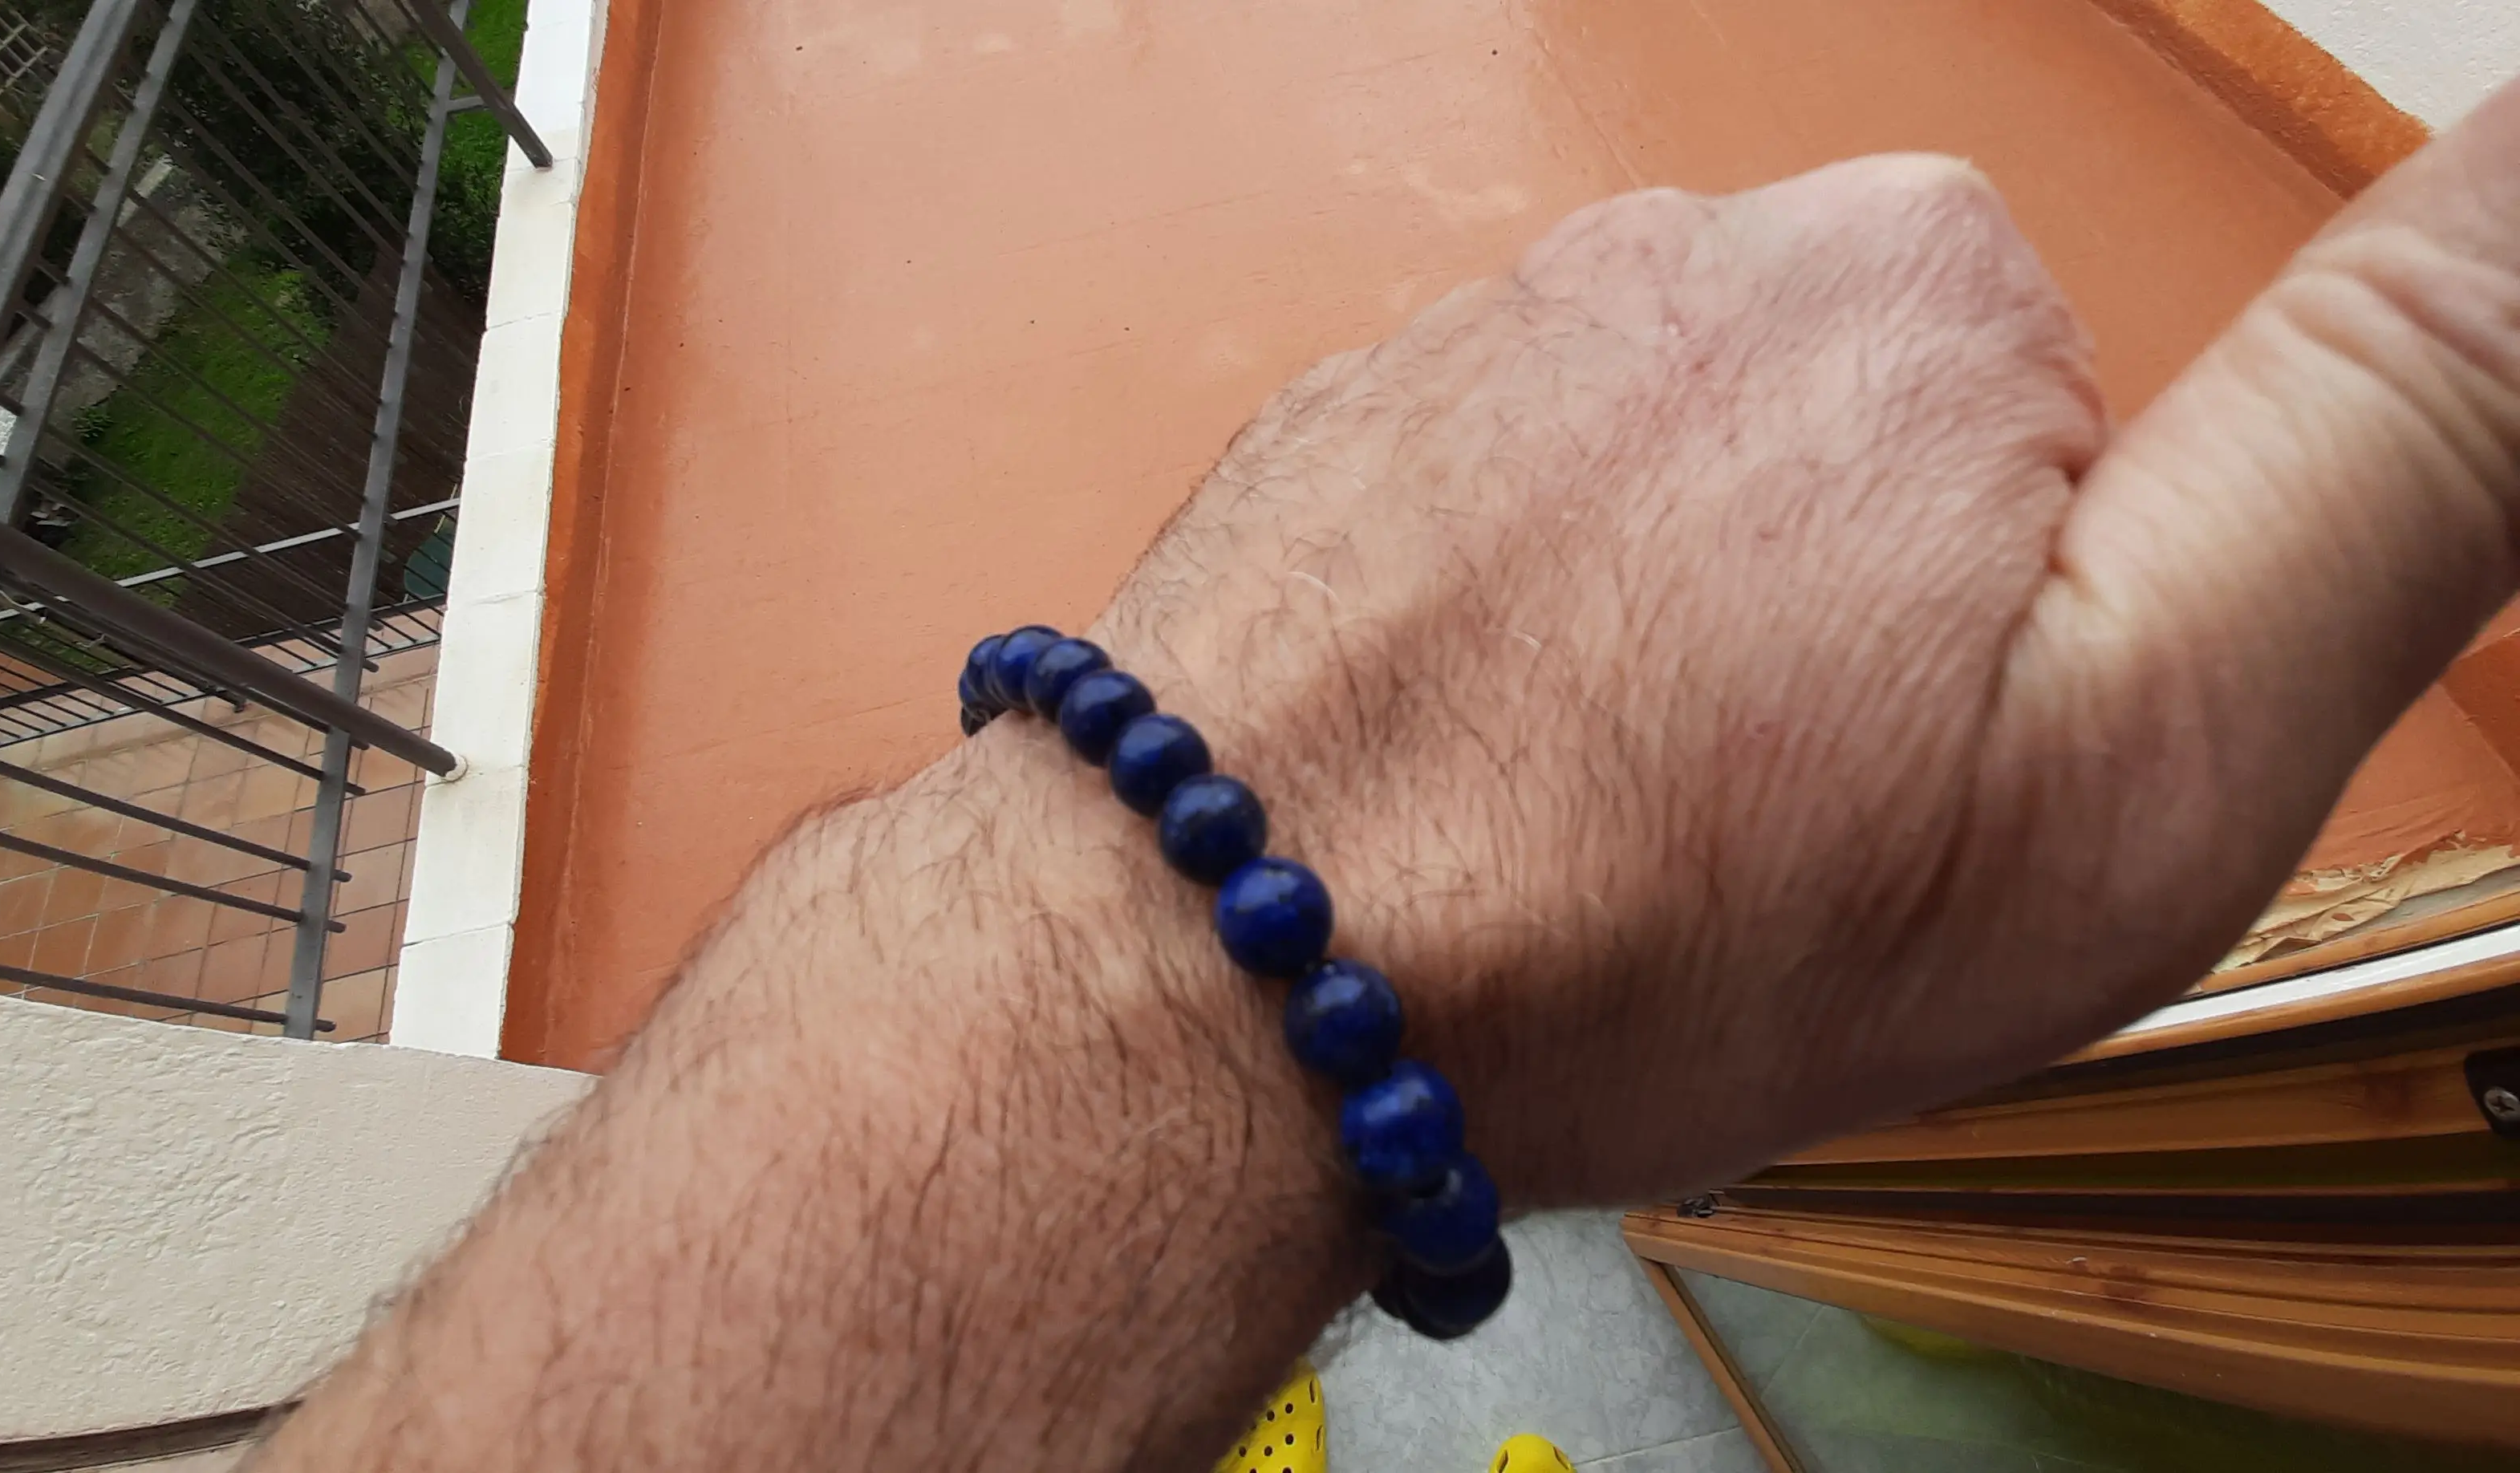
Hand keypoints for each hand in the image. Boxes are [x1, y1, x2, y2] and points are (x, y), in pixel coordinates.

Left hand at [1086, 86, 2519, 1205]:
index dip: (2038, 662)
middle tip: (1771, 832)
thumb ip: (2406, 428)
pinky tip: (1492, 786)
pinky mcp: (1363, 439)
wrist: (1218, 971)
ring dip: (1681, 673)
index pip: (2087, 454)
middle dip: (1859, 653)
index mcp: (1920, 286)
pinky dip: (1535, 665)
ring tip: (1612, 828)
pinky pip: (1529, 551)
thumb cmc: (1642, 905)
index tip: (1931, 775)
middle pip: (1883, 479)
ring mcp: (1494, 339)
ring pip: (1694, 528)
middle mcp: (1686, 259)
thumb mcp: (2149, 735)